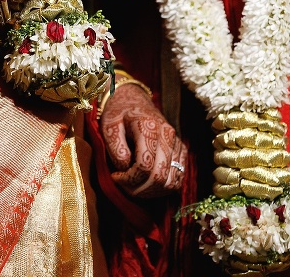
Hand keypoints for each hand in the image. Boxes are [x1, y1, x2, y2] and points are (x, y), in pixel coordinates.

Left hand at [100, 82, 186, 197]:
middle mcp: (168, 135)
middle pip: (160, 176)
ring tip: (135, 186)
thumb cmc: (118, 112)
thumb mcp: (109, 125)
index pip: (145, 165)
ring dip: (152, 192)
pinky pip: (179, 177)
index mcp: (149, 127)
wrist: (134, 98)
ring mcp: (177, 143)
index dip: (129, 179)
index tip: (115, 177)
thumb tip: (125, 167)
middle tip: (123, 185)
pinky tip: (147, 183)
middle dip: (139, 189)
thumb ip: (115, 146)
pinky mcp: (181, 150)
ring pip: (172, 181)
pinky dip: (164, 187)